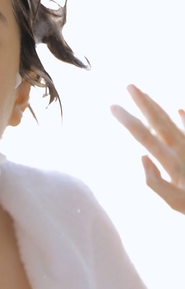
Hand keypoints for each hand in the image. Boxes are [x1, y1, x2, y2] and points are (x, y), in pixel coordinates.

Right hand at [111, 84, 184, 213]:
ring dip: (157, 106)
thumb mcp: (176, 203)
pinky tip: (179, 110)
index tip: (112, 106)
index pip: (144, 136)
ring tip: (145, 93)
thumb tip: (142, 157)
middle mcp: (182, 148)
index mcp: (172, 162)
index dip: (127, 120)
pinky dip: (184, 118)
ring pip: (172, 121)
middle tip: (130, 85)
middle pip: (158, 121)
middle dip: (143, 102)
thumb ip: (156, 183)